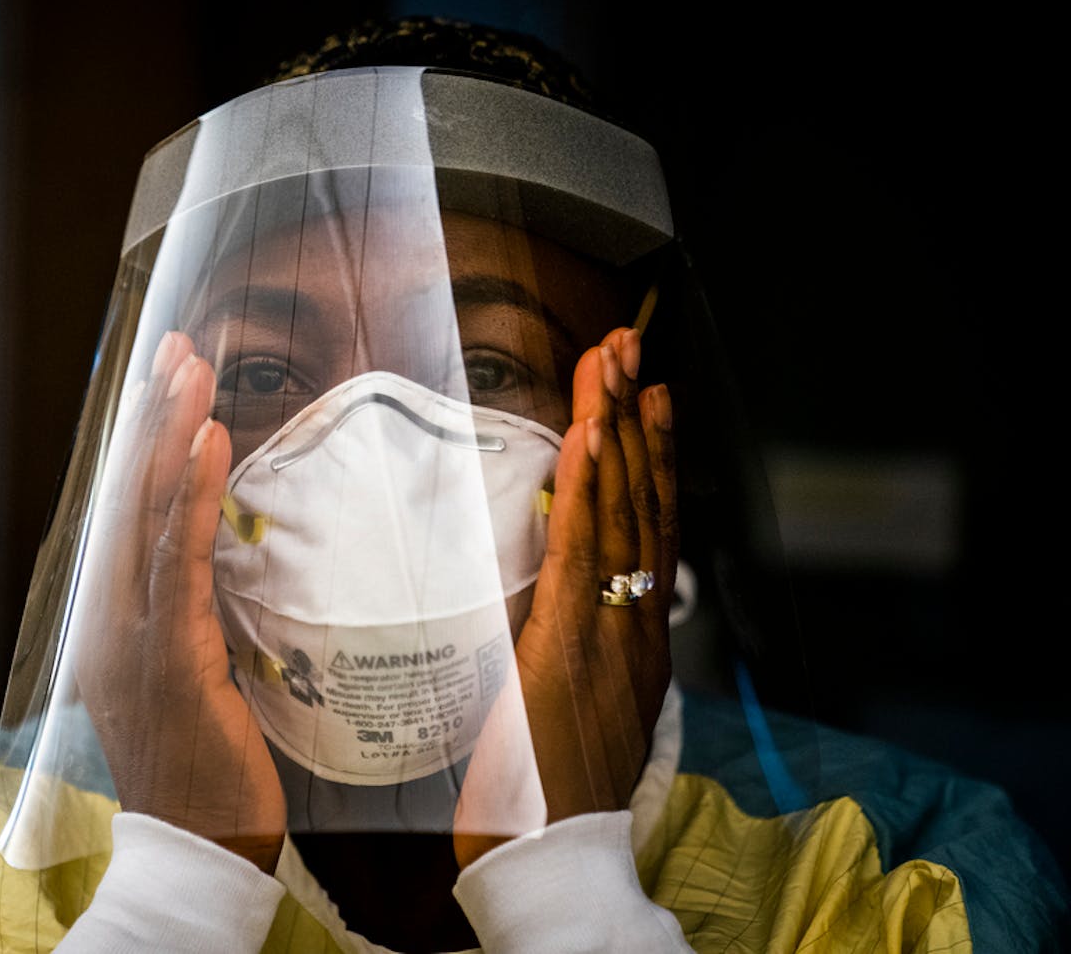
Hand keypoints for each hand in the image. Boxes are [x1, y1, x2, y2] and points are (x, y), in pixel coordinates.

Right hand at [72, 331, 285, 872]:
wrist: (192, 848)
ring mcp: (134, 635)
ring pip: (148, 515)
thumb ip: (199, 615)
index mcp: (117, 619)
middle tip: (177, 349)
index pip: (128, 514)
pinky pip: (180, 561)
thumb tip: (231, 564)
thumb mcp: (195, 675)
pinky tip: (206, 444)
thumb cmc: (204, 767)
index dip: (144, 444)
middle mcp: (112, 617)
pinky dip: (191, 497)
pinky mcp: (170, 655)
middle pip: (129, 498)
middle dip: (153, 418)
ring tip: (191, 370)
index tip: (164, 384)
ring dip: (171, 435)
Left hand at [455, 327, 676, 866]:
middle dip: (636, 419)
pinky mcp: (568, 646)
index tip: (646, 400)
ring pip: (620, 514)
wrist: (555, 858)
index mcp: (640, 642)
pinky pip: (581, 551)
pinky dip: (590, 486)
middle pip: (645, 505)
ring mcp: (611, 635)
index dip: (653, 459)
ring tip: (612, 362)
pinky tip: (591, 433)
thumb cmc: (553, 795)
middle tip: (629, 348)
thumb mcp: (578, 711)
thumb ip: (576, 652)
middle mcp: (638, 629)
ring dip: (615, 429)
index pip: (652, 531)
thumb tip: (554, 607)